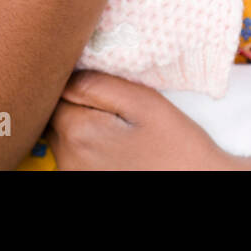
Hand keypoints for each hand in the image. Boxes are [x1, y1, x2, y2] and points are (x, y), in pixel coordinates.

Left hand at [45, 70, 233, 169]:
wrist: (199, 183)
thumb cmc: (177, 145)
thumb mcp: (144, 103)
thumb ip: (98, 86)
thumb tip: (65, 73)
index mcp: (78, 133)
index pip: (51, 91)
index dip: (66, 74)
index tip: (87, 67)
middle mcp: (67, 159)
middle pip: (53, 113)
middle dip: (69, 97)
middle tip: (103, 90)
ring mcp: (74, 175)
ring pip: (60, 134)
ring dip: (77, 119)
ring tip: (111, 116)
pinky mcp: (84, 182)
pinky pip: (73, 153)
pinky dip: (85, 141)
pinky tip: (112, 138)